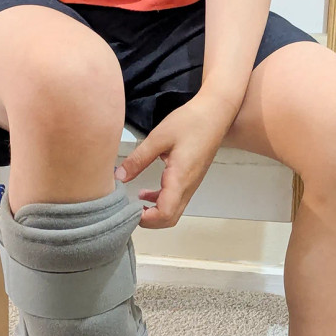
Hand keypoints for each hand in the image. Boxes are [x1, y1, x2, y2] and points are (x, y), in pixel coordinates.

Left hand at [115, 93, 236, 227]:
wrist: (216, 113)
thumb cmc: (191, 122)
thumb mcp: (159, 138)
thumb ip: (138, 159)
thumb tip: (119, 176)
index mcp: (180, 178)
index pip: (164, 213)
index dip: (145, 219)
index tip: (128, 211)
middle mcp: (188, 186)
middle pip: (169, 219)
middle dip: (148, 221)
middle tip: (127, 211)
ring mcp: (191, 184)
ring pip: (173, 211)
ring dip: (153, 213)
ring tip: (132, 204)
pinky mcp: (191, 179)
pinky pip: (175, 200)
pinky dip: (159, 202)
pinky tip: (145, 193)